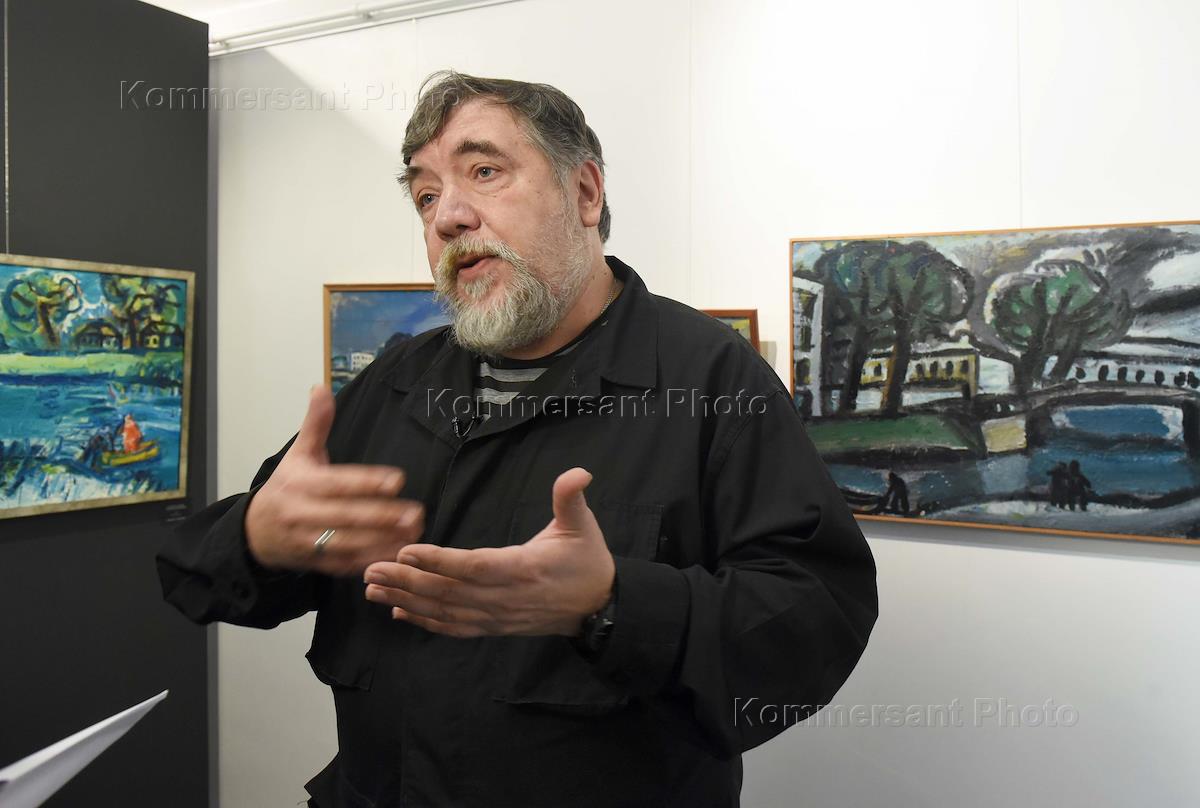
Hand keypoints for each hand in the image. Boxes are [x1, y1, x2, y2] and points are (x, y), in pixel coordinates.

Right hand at [244, 385, 424, 575]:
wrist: (253, 533)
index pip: (337, 484)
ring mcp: (309, 542)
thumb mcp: (298, 454)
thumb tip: (321, 387)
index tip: (397, 480)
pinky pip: (346, 564)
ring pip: (349, 543)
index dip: (367, 483)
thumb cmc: (286, 488)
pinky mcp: (316, 564)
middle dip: (383, 516)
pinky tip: (398, 552)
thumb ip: (315, 424)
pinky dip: (372, 560)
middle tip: (415, 512)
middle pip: (346, 516)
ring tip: (414, 531)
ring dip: (383, 539)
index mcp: (301, 484)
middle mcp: (303, 514)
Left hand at [363, 467, 613, 637]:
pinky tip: (398, 612)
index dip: (439, 561)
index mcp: (523, 569)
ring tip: (372, 590)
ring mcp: (497, 616)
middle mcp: (505, 597)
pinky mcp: (494, 627)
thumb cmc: (587, 561)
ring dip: (406, 600)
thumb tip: (579, 472)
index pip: (474, 567)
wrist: (599, 607)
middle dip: (406, 581)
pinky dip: (424, 621)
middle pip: (448, 592)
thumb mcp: (583, 525)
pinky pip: (454, 628)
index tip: (406, 552)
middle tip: (370, 569)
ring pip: (445, 612)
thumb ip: (571, 498)